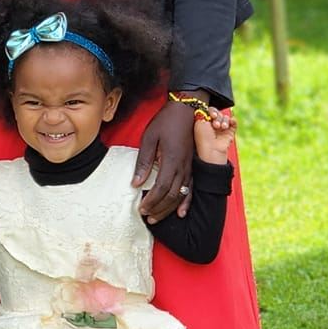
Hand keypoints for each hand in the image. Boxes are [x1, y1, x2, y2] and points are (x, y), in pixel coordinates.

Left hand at [133, 100, 195, 221]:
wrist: (186, 111)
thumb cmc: (165, 122)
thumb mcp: (149, 137)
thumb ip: (143, 161)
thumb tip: (135, 183)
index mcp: (171, 160)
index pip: (161, 188)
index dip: (151, 201)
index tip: (141, 208)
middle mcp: (183, 168)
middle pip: (171, 196)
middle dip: (158, 209)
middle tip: (147, 217)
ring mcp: (189, 168)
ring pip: (181, 195)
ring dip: (169, 208)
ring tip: (157, 217)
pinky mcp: (192, 167)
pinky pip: (191, 189)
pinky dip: (186, 203)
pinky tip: (181, 212)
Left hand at [194, 107, 236, 163]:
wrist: (212, 149)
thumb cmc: (203, 137)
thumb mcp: (200, 122)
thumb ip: (203, 113)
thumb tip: (206, 107)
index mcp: (205, 121)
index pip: (210, 110)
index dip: (212, 111)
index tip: (212, 116)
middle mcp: (213, 123)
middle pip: (218, 113)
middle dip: (218, 117)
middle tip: (216, 125)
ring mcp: (222, 128)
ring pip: (226, 117)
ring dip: (224, 121)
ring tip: (221, 128)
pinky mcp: (230, 132)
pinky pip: (234, 122)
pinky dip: (233, 121)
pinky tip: (231, 122)